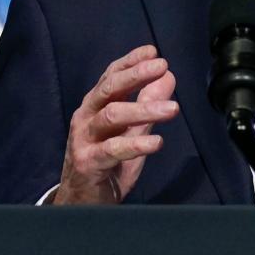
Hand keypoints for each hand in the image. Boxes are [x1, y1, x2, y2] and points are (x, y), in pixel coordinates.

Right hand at [52, 44, 178, 204]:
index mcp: (95, 106)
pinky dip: (136, 144)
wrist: (82, 203)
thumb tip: (168, 76)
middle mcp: (86, 117)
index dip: (131, 61)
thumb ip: (147, 105)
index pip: (111, 76)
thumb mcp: (132, 131)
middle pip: (110, 89)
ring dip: (144, 109)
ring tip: (172, 108)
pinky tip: (157, 142)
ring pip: (112, 116)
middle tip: (162, 66)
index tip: (153, 51)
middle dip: (136, 75)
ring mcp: (84, 139)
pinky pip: (113, 150)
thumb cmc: (107, 164)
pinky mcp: (87, 162)